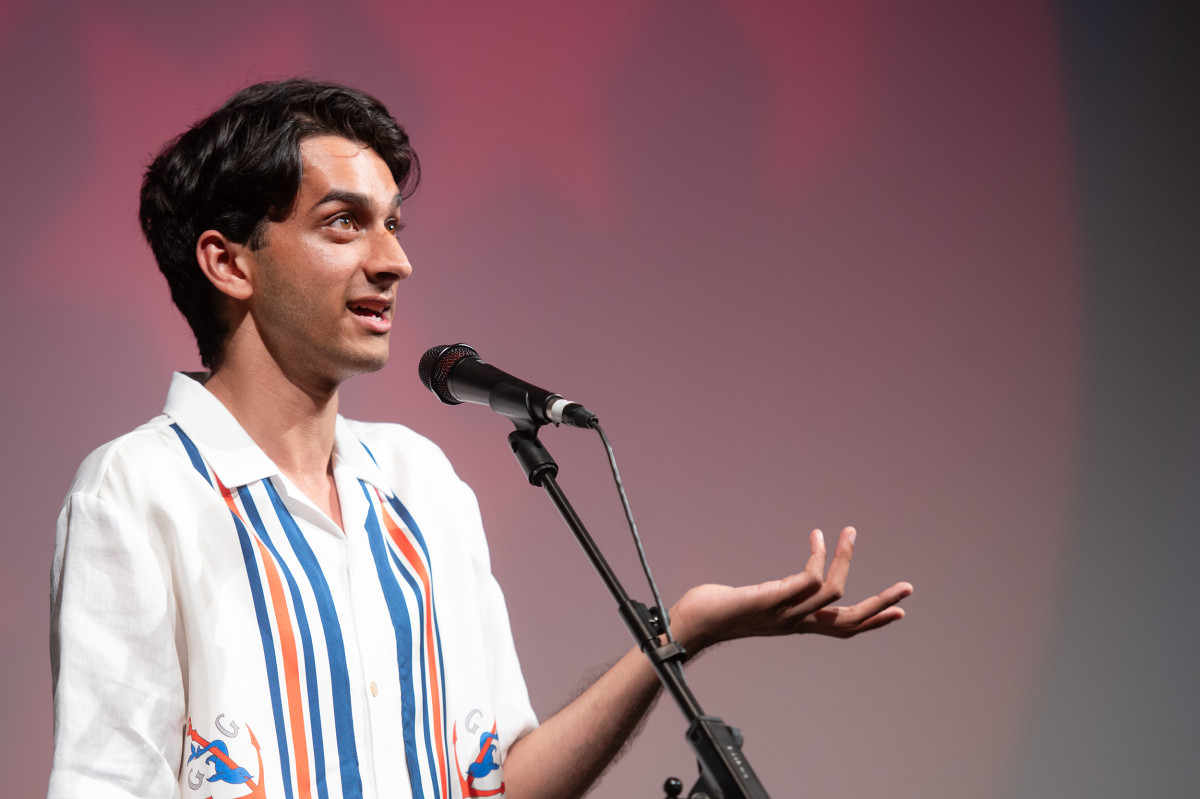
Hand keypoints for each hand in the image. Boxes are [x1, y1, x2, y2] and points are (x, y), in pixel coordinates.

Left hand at [668, 527, 912, 652]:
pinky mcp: (768, 600)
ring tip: (848, 531)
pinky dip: (816, 559)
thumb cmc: (718, 610)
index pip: (843, 628)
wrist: (687, 625)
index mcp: (795, 624)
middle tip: (908, 586)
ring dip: (845, 559)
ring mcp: (782, 613)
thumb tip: (796, 582)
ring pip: (831, 593)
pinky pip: (804, 582)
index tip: (900, 609)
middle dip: (881, 603)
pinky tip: (816, 538)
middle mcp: (794, 623)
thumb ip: (781, 595)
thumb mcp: (761, 601)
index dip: (873, 620)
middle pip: (849, 620)